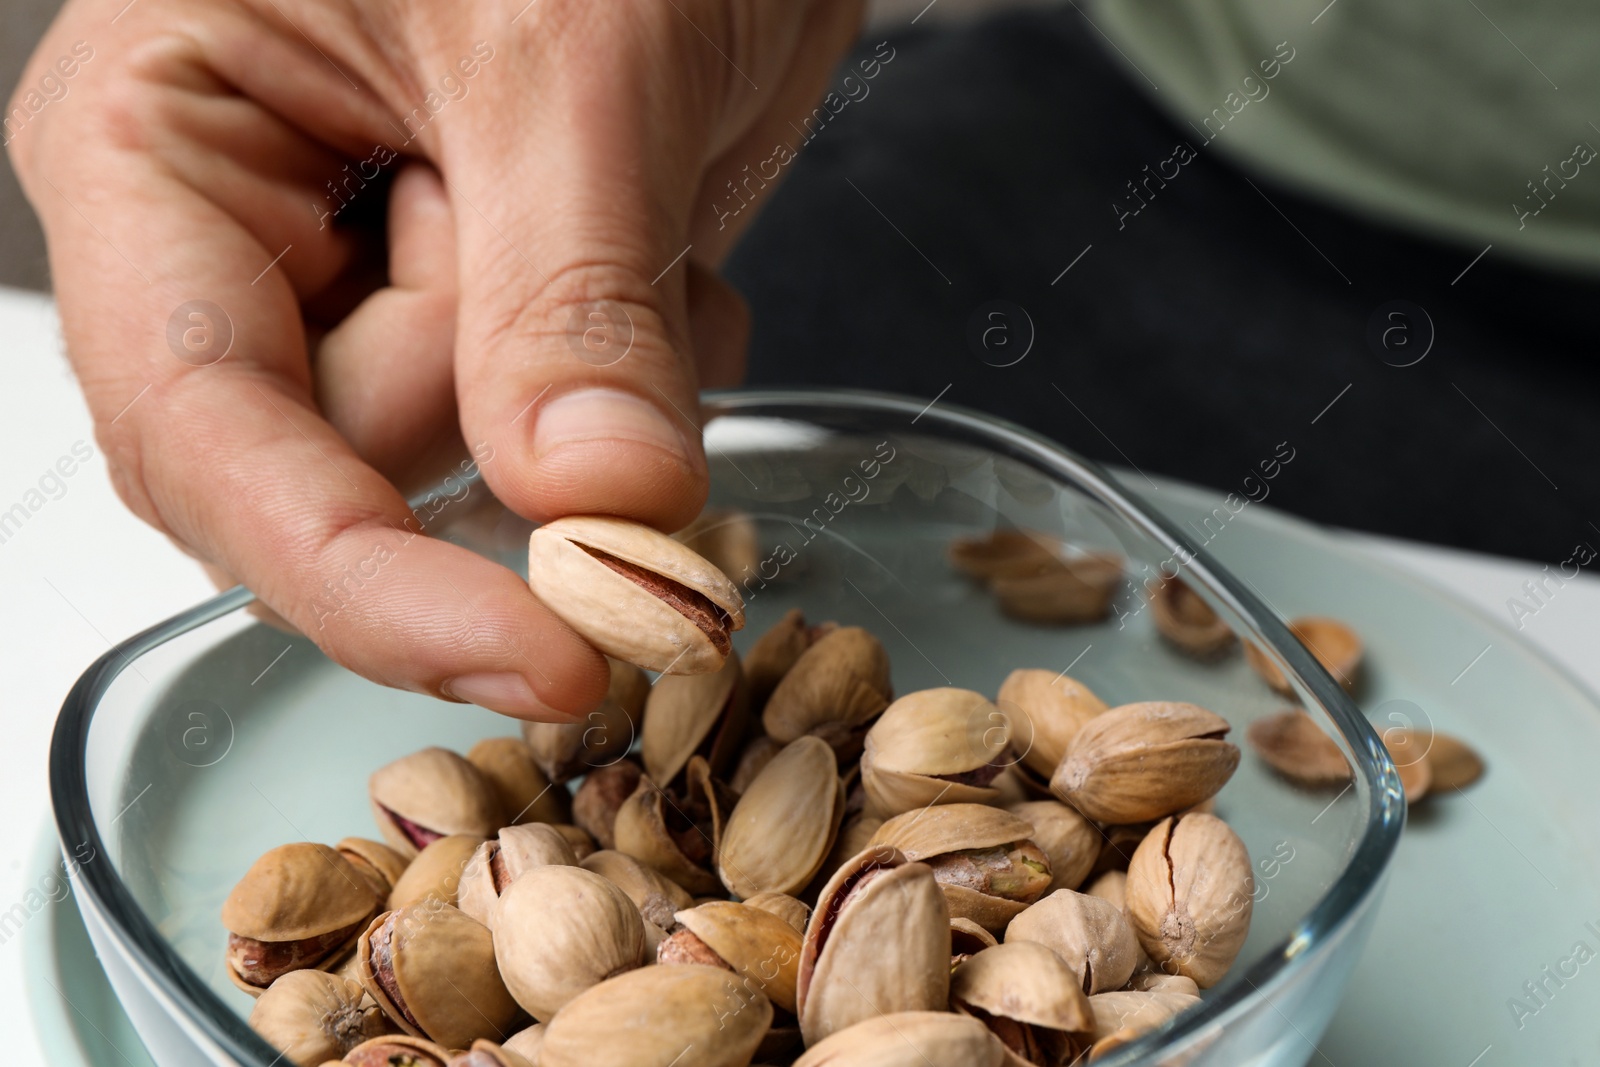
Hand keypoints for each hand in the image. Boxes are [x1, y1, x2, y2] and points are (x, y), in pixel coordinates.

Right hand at [8, 0, 862, 719]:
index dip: (366, 581)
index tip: (539, 664)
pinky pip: (563, 438)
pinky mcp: (494, 306)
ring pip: (468, 469)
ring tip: (644, 213)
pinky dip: (643, 390)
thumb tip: (588, 507)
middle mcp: (246, 230)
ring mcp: (378, 276)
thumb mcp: (576, 50)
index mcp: (162, 139)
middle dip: (508, 426)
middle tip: (619, 265)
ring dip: (594, 393)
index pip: (211, 437)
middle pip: (339, 474)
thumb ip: (571, 289)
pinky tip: (666, 257)